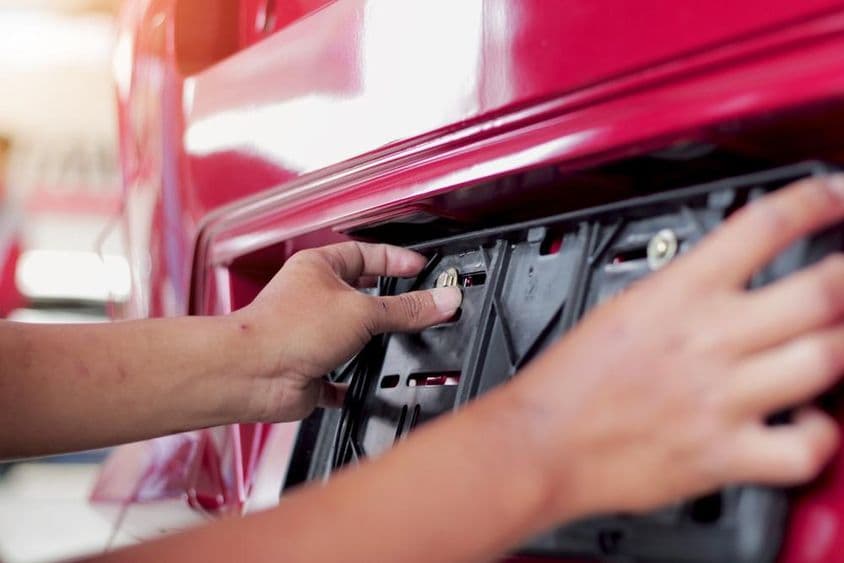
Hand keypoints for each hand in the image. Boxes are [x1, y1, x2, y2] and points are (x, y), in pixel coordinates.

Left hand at [234, 242, 461, 421]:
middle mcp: (312, 298)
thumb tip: (442, 300)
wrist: (253, 374)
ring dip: (372, 341)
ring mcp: (310, 335)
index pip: (365, 254)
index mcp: (319, 268)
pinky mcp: (310, 369)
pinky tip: (371, 383)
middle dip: (387, 301)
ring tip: (402, 340)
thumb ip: (406, 309)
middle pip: (361, 294)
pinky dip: (354, 381)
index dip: (395, 259)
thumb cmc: (286, 329)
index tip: (421, 267)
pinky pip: (339, 376)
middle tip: (420, 302)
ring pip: (352, 335)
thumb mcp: (362, 311)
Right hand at [507, 175, 843, 518]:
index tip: (835, 195)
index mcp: (676, 293)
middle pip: (822, 291)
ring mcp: (721, 397)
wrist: (541, 443)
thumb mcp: (619, 309)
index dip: (816, 200)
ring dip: (843, 348)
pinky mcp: (723, 453)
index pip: (764, 224)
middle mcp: (707, 338)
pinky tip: (810, 421)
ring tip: (834, 343)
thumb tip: (722, 281)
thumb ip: (679, 293)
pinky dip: (822, 433)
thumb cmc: (569, 381)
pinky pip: (806, 446)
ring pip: (828, 359)